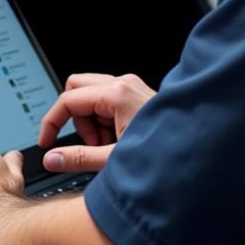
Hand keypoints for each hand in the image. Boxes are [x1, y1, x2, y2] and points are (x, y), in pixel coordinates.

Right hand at [38, 73, 155, 172]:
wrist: (198, 155)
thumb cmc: (165, 156)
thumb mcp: (114, 160)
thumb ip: (78, 158)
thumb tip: (52, 158)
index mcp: (117, 93)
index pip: (68, 99)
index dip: (52, 122)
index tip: (46, 141)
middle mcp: (124, 83)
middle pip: (76, 88)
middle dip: (76, 118)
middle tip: (89, 143)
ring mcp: (131, 88)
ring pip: (91, 96)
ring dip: (91, 123)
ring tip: (109, 148)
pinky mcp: (136, 96)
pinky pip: (106, 103)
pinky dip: (104, 122)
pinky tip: (118, 143)